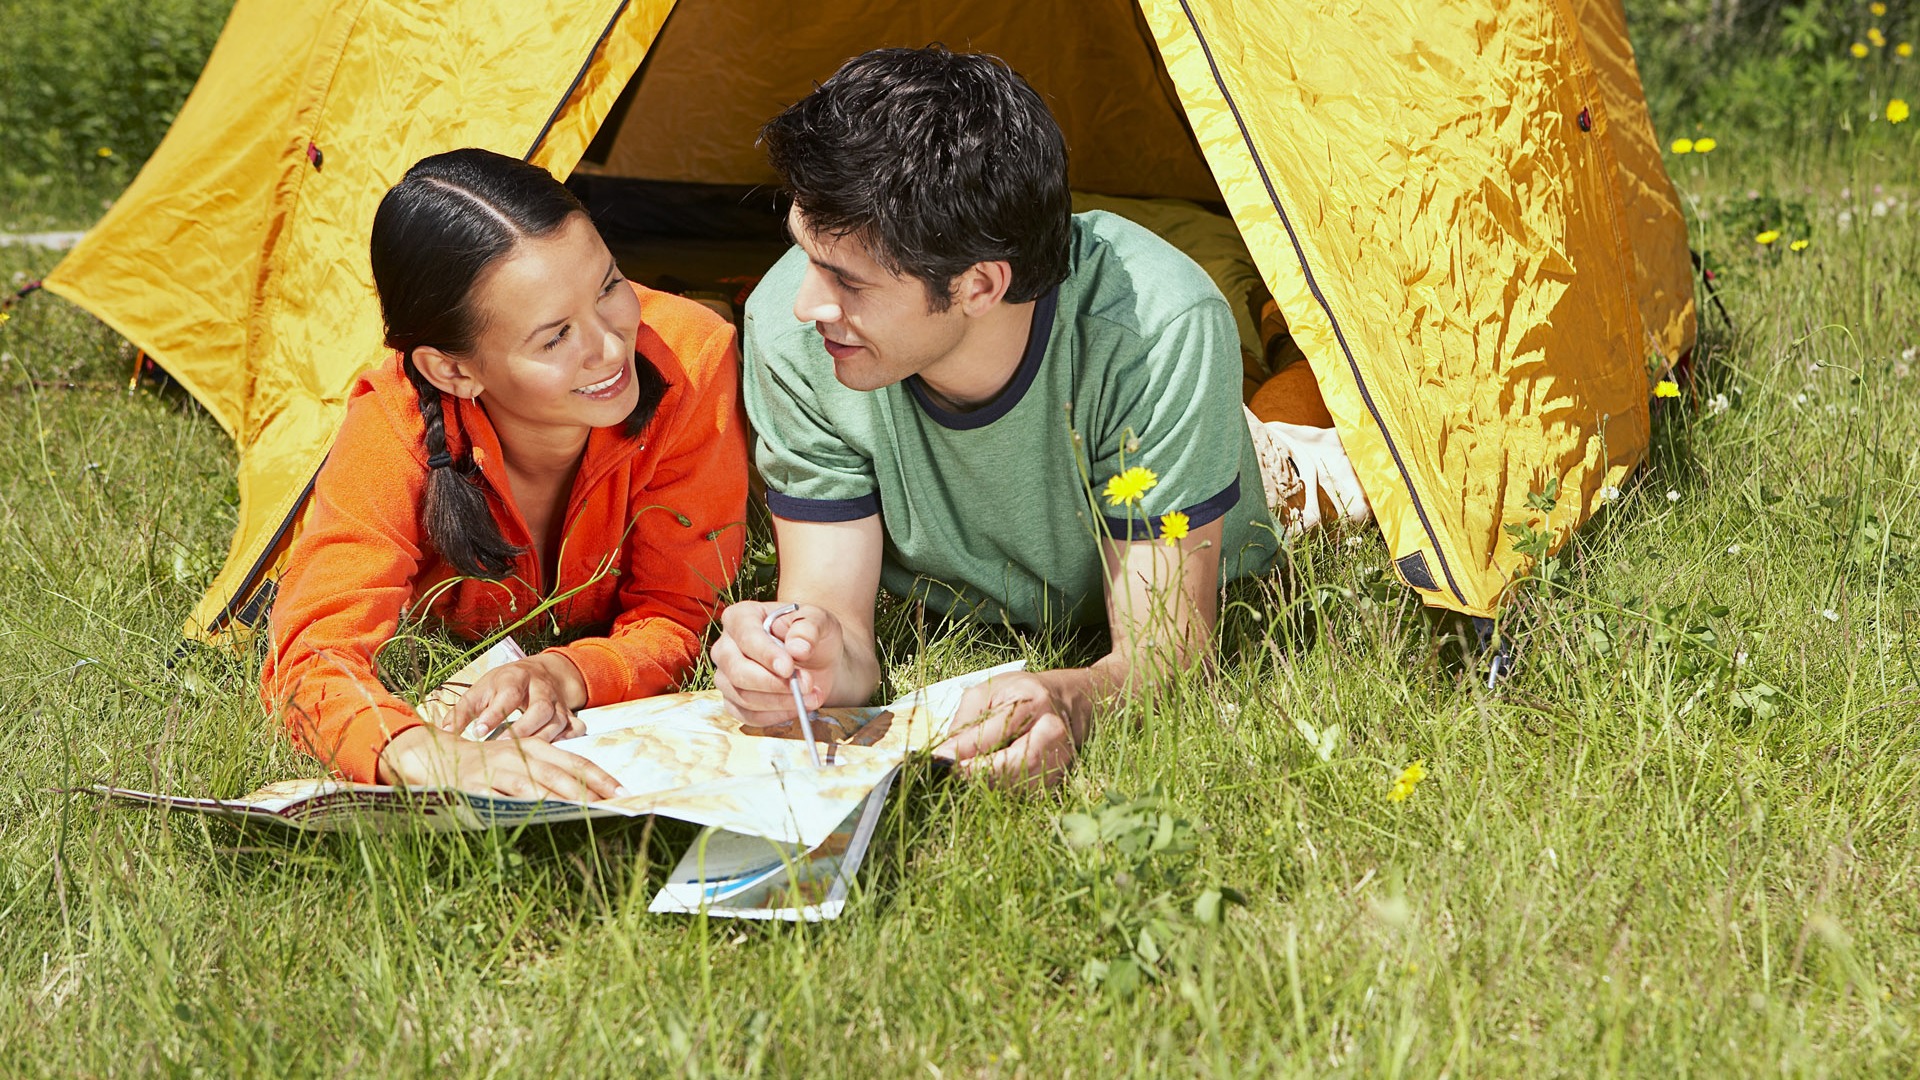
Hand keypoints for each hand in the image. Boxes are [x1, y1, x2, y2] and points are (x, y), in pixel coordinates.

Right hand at [377, 724, 622, 801]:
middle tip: (616, 805)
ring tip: (589, 813)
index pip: (576, 761)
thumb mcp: (517, 761)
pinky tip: (542, 816)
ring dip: (566, 800)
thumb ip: (544, 774)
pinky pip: (505, 797)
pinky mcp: (479, 784)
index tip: (624, 791)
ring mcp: (500, 769)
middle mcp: (521, 754)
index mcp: (534, 747)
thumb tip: (582, 796)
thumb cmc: (482, 764)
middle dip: (592, 791)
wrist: (432, 754)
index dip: (600, 777)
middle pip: (564, 773)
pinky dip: (525, 806)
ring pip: (539, 785)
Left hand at [443, 653, 586, 741]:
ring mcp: (558, 703)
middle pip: (540, 708)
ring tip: (522, 757)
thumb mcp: (481, 689)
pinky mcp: (569, 715)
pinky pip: (575, 729)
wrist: (541, 672)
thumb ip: (463, 710)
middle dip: (523, 729)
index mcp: (516, 678)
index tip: (478, 732)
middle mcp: (541, 689)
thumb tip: (444, 729)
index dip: (494, 714)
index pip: (508, 695)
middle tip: (502, 747)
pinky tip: (551, 754)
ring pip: (557, 722)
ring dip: (541, 740)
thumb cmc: (504, 685)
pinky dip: (567, 741)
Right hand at [711, 600, 847, 725]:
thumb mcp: (819, 621)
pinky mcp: (734, 701)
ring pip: (743, 697)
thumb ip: (809, 628)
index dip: (765, 654)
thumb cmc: (811, 634)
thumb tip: (797, 648)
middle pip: (738, 671)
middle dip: (774, 683)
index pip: (746, 636)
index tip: (788, 668)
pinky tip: (798, 708)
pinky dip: (775, 716)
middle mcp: (725, 646)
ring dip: (781, 702)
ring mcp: (726, 676)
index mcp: (741, 617)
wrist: (817, 659)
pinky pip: (748, 716)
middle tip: (806, 685)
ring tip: (811, 696)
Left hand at [934, 672, 1089, 789]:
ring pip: (1017, 784)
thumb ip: (966, 721)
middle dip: (978, 772)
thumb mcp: (988, 692)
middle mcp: (1052, 732)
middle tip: (955, 771)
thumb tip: (944, 754)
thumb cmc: (1020, 693)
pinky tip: (992, 776)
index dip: (965, 750)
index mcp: (1033, 702)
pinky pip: (1024, 793)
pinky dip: (1002, 789)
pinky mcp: (1059, 777)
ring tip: (971, 771)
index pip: (995, 733)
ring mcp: (1061, 758)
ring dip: (988, 783)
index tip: (940, 758)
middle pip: (1012, 765)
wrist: (1065, 702)